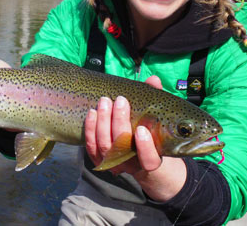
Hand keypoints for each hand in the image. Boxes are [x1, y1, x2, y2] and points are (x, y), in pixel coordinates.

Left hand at [84, 75, 185, 201]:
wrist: (137, 153)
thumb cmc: (150, 131)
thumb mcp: (157, 118)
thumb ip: (156, 99)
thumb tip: (154, 79)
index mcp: (152, 159)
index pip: (149, 160)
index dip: (145, 147)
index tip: (141, 129)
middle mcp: (132, 165)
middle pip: (121, 147)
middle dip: (119, 122)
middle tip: (120, 100)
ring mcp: (114, 164)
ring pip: (104, 146)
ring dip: (102, 122)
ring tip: (104, 101)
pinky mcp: (99, 160)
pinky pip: (91, 147)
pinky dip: (90, 129)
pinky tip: (92, 113)